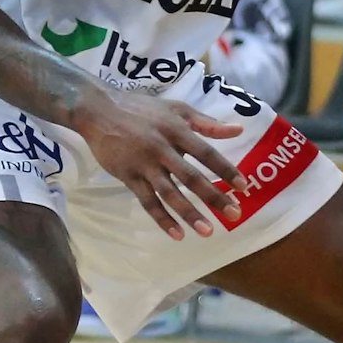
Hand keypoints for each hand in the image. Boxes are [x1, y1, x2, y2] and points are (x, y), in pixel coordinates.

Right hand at [76, 90, 250, 239]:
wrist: (99, 110)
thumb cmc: (142, 108)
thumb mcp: (178, 108)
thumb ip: (208, 123)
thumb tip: (239, 129)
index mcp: (178, 131)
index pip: (206, 153)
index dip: (226, 170)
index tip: (243, 187)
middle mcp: (163, 149)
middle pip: (191, 177)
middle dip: (213, 197)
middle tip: (234, 215)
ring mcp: (144, 165)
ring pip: (170, 193)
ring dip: (189, 213)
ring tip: (207, 231)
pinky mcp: (128, 176)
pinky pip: (147, 201)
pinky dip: (162, 218)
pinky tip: (177, 234)